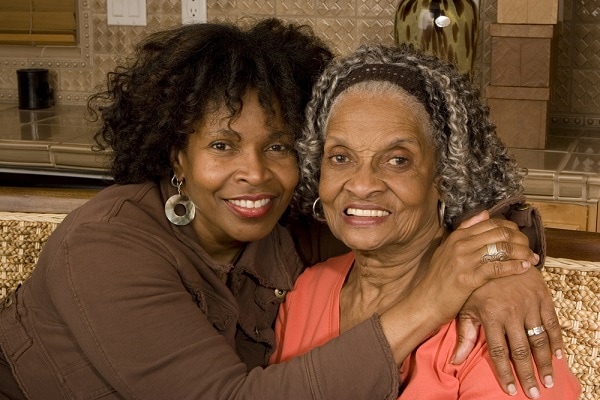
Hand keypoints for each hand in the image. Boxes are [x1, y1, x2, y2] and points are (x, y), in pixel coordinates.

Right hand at [416, 211, 537, 327]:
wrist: (426, 302)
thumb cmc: (439, 279)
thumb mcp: (447, 249)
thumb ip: (465, 231)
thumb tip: (485, 213)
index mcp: (458, 236)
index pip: (492, 223)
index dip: (512, 228)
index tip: (522, 237)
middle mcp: (461, 244)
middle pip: (500, 233)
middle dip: (521, 240)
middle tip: (530, 249)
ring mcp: (465, 260)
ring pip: (502, 248)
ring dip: (522, 253)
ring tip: (532, 259)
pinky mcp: (469, 278)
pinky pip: (498, 267)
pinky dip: (515, 266)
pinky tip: (524, 268)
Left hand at [453, 268, 563, 398]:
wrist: (495, 252)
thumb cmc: (476, 284)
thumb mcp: (466, 306)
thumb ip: (464, 335)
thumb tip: (454, 362)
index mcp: (491, 314)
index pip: (499, 351)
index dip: (505, 373)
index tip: (511, 391)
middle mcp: (511, 311)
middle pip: (522, 350)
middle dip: (528, 374)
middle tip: (534, 393)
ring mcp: (529, 304)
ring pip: (539, 340)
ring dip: (545, 363)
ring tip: (548, 381)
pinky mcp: (542, 296)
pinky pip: (552, 323)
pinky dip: (557, 341)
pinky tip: (559, 356)